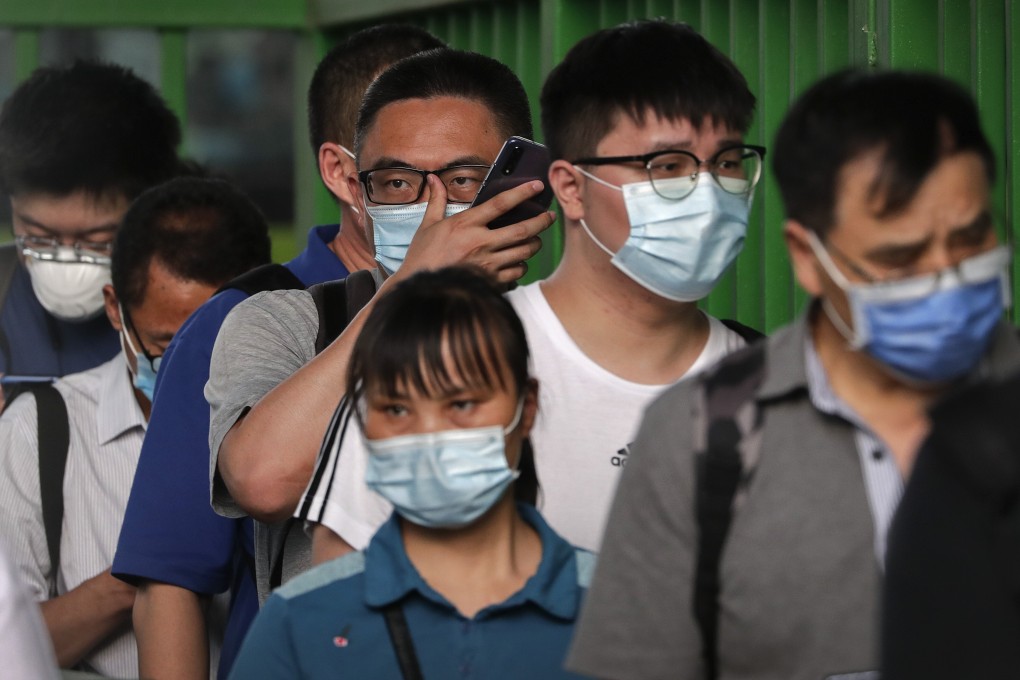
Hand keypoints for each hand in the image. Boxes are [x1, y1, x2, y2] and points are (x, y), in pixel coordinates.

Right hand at [397, 174, 555, 283]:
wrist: (420, 289)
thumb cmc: (423, 257)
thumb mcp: (427, 226)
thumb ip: (436, 201)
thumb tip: (434, 179)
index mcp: (466, 224)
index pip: (500, 204)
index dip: (522, 193)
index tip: (537, 186)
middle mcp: (480, 243)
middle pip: (522, 230)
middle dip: (541, 221)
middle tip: (550, 217)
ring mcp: (487, 264)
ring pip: (523, 252)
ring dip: (534, 244)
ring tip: (536, 240)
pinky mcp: (490, 282)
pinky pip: (517, 273)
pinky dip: (521, 266)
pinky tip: (518, 262)